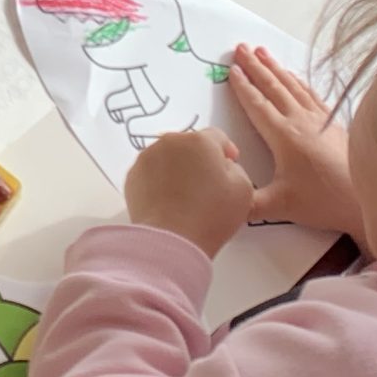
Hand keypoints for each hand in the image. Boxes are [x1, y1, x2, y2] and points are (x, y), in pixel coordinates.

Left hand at [123, 129, 253, 257]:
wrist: (171, 239)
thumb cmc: (212, 214)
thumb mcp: (243, 189)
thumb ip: (235, 168)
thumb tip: (222, 166)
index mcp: (200, 141)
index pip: (217, 137)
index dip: (226, 150)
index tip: (229, 163)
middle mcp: (170, 142)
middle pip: (190, 145)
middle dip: (200, 159)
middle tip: (207, 184)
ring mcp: (147, 157)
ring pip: (168, 157)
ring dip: (178, 168)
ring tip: (185, 194)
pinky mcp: (132, 176)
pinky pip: (151, 172)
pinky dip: (159, 181)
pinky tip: (167, 201)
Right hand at [229, 46, 362, 240]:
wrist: (366, 200)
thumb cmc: (323, 201)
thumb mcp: (280, 206)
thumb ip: (247, 204)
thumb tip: (224, 199)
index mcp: (283, 136)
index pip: (257, 105)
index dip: (242, 86)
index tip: (231, 69)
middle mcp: (300, 120)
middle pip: (273, 87)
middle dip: (254, 66)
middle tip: (240, 47)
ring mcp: (319, 119)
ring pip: (292, 86)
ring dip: (275, 67)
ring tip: (262, 51)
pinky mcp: (334, 123)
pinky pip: (311, 94)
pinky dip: (299, 81)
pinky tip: (294, 76)